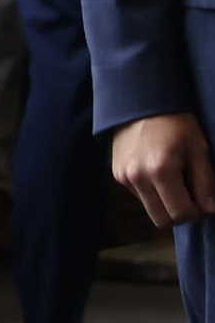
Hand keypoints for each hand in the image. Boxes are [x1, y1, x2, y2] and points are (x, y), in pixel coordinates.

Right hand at [111, 114, 214, 229]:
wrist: (140, 102)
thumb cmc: (175, 122)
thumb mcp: (198, 147)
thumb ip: (205, 181)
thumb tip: (209, 210)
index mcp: (160, 170)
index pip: (181, 214)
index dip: (197, 212)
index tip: (203, 200)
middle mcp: (138, 177)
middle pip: (162, 220)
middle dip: (180, 214)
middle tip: (190, 196)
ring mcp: (124, 177)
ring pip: (151, 211)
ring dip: (166, 204)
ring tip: (175, 181)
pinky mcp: (118, 175)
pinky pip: (140, 197)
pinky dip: (153, 193)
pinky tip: (158, 173)